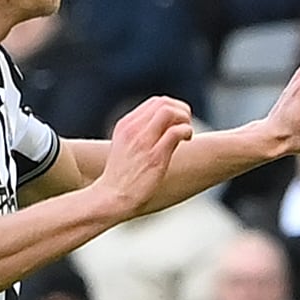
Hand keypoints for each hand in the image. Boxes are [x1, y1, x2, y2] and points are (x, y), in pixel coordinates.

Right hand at [92, 97, 196, 216]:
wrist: (112, 197)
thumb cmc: (122, 176)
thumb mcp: (125, 147)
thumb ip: (140, 134)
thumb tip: (166, 127)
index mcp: (126, 124)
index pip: (155, 101)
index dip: (173, 107)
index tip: (178, 122)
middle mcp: (133, 129)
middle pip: (163, 102)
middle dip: (181, 110)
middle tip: (186, 125)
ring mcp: (143, 142)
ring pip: (169, 112)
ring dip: (184, 119)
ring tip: (187, 134)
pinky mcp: (154, 156)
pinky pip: (176, 132)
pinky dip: (186, 131)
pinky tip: (187, 141)